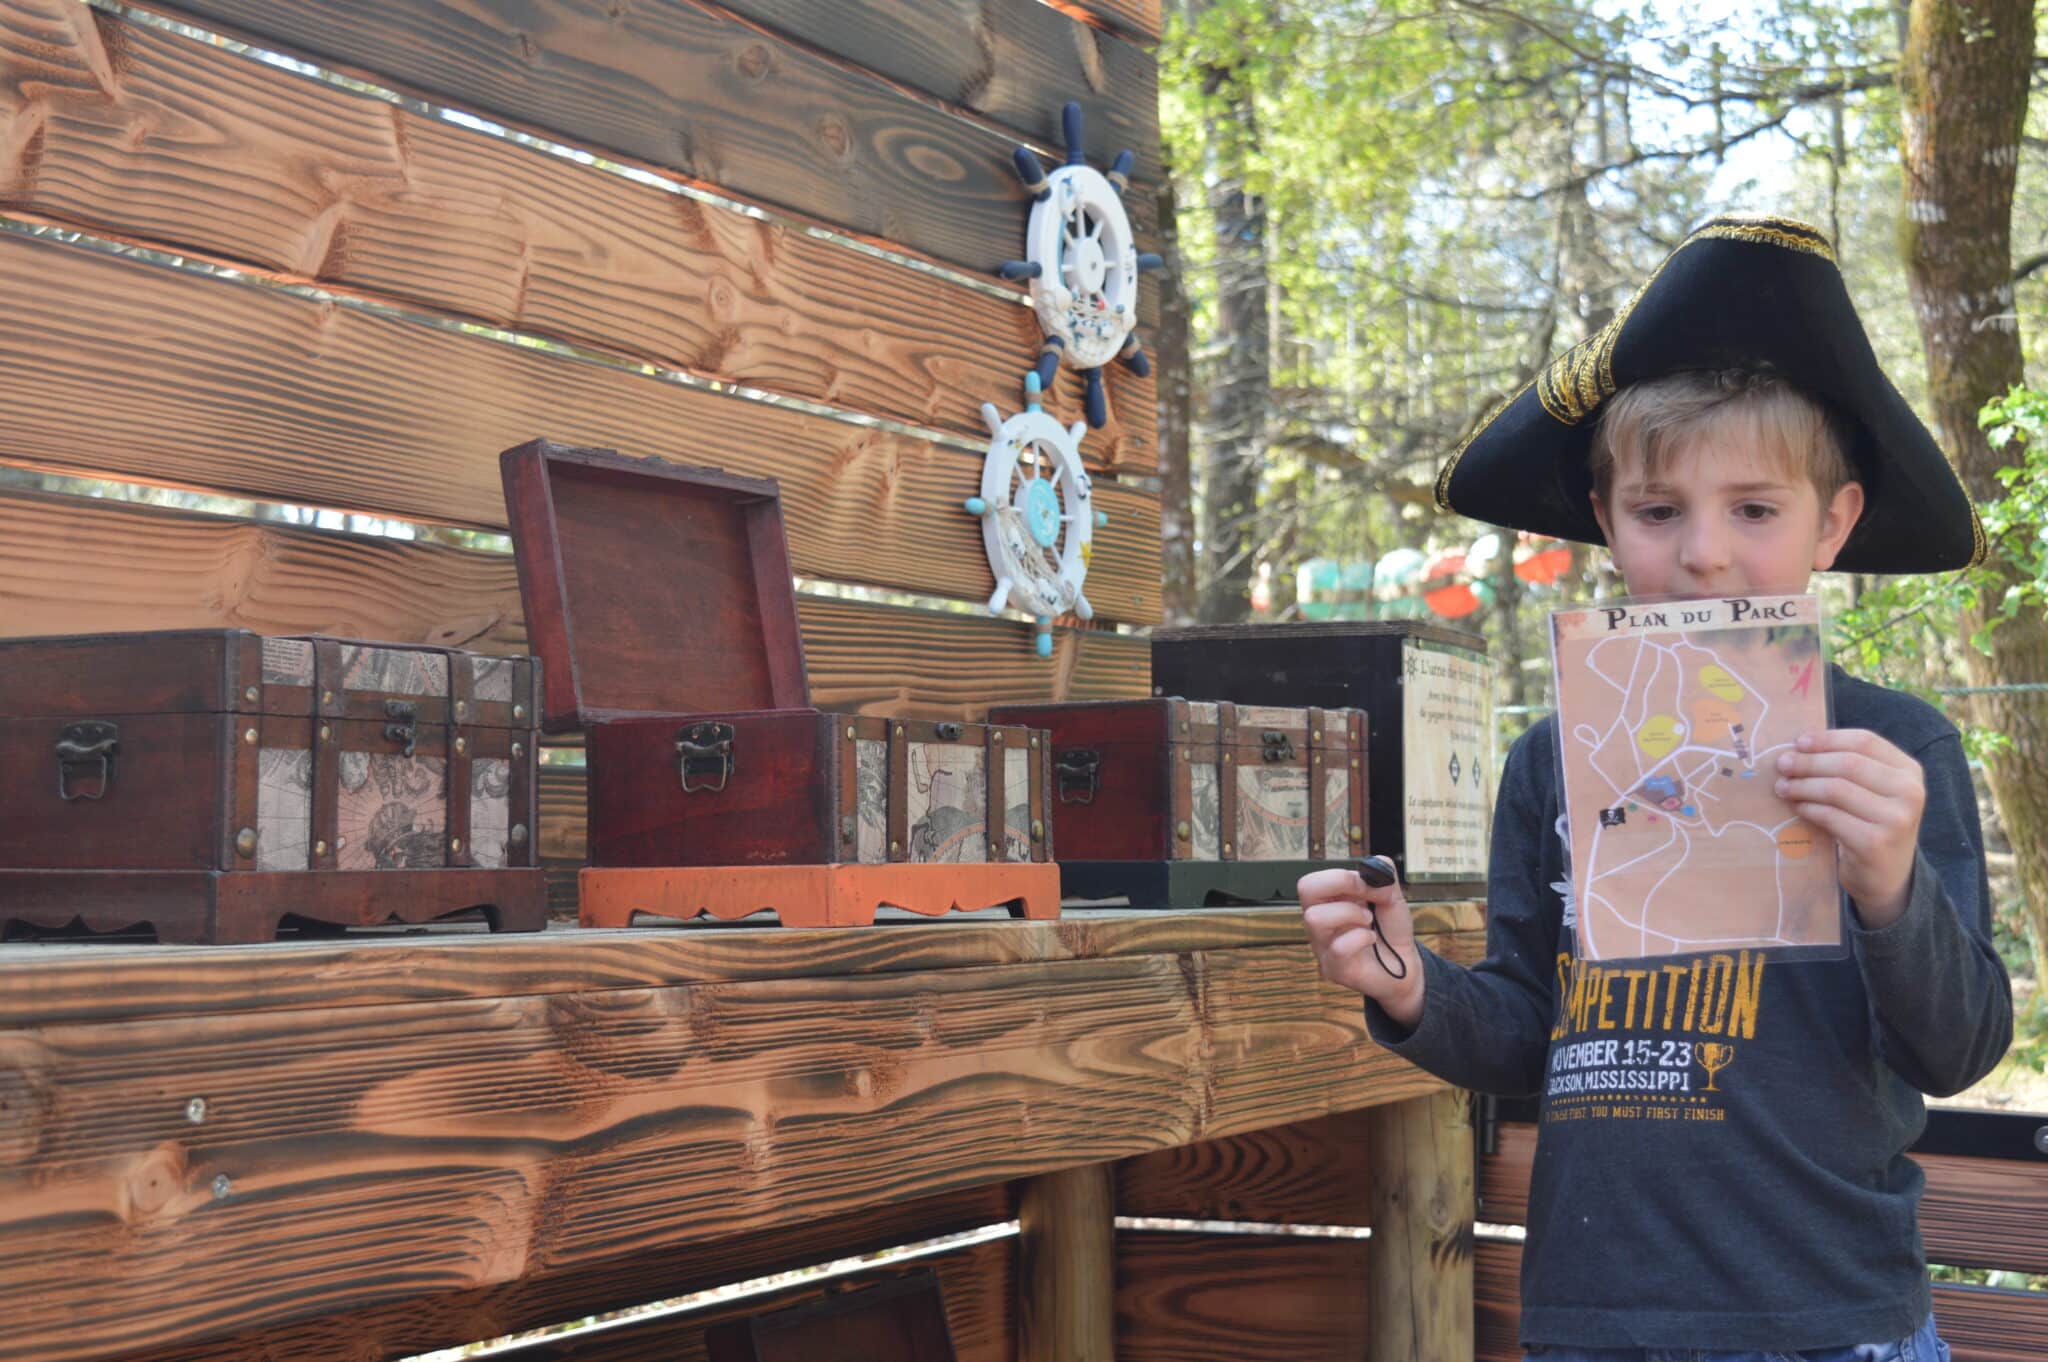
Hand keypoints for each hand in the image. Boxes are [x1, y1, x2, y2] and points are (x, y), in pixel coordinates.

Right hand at [1299, 858, 1424, 1025]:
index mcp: (1327, 903)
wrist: (1404, 966)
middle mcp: (1319, 923)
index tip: (1364, 884)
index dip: (1338, 876)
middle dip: (1341, 885)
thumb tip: (1373, 866)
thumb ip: (1385, 877)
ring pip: (1315, 918)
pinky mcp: (1334, 969)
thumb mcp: (1392, 897)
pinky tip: (1371, 939)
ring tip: (1368, 921)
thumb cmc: (1390, 930)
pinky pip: (1338, 948)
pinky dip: (1362, 937)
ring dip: (1351, 913)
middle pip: (1305, 889)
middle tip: (1365, 899)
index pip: (1311, 880)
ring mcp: (1322, 947)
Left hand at [1774, 729, 1923, 927]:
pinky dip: (1808, 808)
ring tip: (1783, 787)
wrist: (1887, 876)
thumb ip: (1849, 767)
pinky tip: (1797, 807)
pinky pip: (1830, 816)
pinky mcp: (1875, 843)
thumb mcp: (1872, 791)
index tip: (1798, 742)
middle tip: (1781, 765)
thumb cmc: (1871, 824)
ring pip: (1836, 789)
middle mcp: (1910, 792)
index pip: (1865, 741)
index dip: (1827, 739)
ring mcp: (1896, 819)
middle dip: (1808, 762)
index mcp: (1909, 771)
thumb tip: (1797, 747)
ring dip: (1802, 786)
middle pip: (1848, 763)